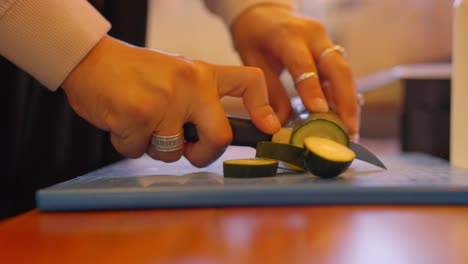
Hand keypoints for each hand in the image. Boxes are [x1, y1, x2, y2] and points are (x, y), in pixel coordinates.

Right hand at [61, 35, 279, 166]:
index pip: (249, 80)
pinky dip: (128, 144)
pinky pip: (139, 152)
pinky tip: (120, 121)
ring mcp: (166, 101)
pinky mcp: (139, 116)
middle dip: (205, 155)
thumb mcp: (175, 74)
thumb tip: (213, 135)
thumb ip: (197, 99)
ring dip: (154, 147)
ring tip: (140, 122)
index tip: (268, 127)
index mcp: (202, 74)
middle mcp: (190, 85)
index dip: (264, 106)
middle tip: (191, 153)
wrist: (90, 60)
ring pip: (173, 152)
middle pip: (221, 137)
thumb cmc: (134, 72)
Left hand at [232, 5, 359, 140]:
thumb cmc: (255, 36)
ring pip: (345, 73)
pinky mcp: (331, 50)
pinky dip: (344, 97)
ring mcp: (326, 41)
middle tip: (347, 131)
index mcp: (287, 35)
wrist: (265, 14)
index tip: (320, 111)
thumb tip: (280, 124)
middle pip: (337, 68)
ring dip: (349, 103)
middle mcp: (313, 35)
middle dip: (345, 101)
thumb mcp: (253, 61)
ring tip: (350, 131)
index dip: (313, 89)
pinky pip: (341, 75)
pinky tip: (344, 119)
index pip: (303, 64)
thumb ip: (269, 91)